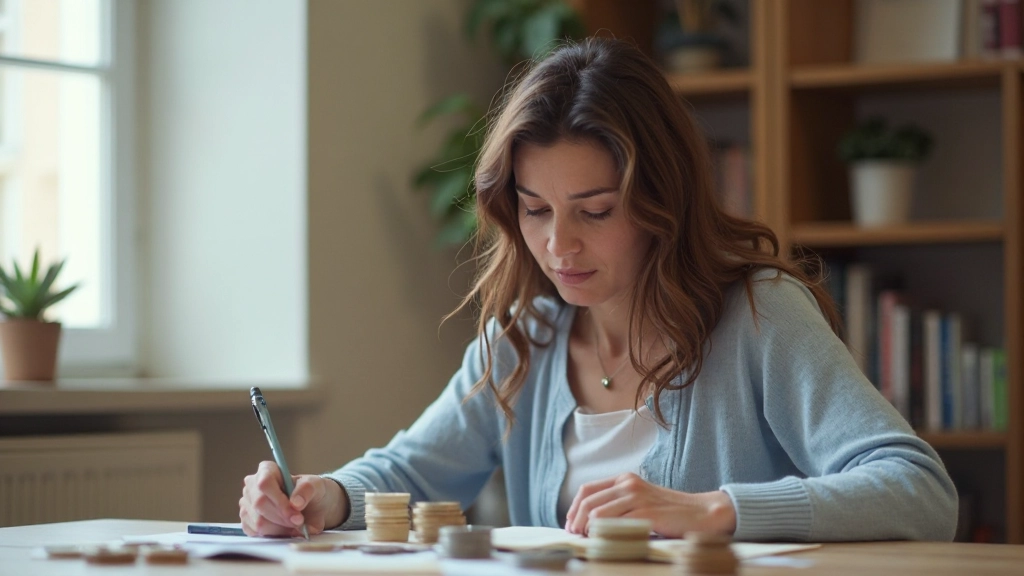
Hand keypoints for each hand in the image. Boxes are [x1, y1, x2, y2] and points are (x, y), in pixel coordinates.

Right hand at [239, 461, 348, 536]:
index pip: (265, 483)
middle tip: (299, 522)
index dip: (279, 500)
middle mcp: (252, 486)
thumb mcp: (316, 485)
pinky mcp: (247, 522)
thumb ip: (307, 490)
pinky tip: (286, 530)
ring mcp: (247, 504)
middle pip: (260, 504)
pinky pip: (256, 533)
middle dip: (282, 517)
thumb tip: (295, 503)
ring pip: (258, 521)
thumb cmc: (311, 492)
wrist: (312, 508)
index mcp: (267, 470)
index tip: (296, 512)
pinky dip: (274, 535)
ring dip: (280, 528)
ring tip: (295, 526)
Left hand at [564, 473, 735, 537]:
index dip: (574, 508)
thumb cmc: (670, 512)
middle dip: (576, 520)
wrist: (701, 513)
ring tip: (586, 540)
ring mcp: (636, 496)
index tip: (570, 524)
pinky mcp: (645, 512)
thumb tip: (589, 521)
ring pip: (598, 512)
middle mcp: (628, 484)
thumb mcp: (640, 501)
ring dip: (587, 529)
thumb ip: (618, 505)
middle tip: (574, 535)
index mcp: (624, 479)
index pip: (587, 490)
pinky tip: (603, 541)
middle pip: (588, 501)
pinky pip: (616, 523)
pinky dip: (604, 533)